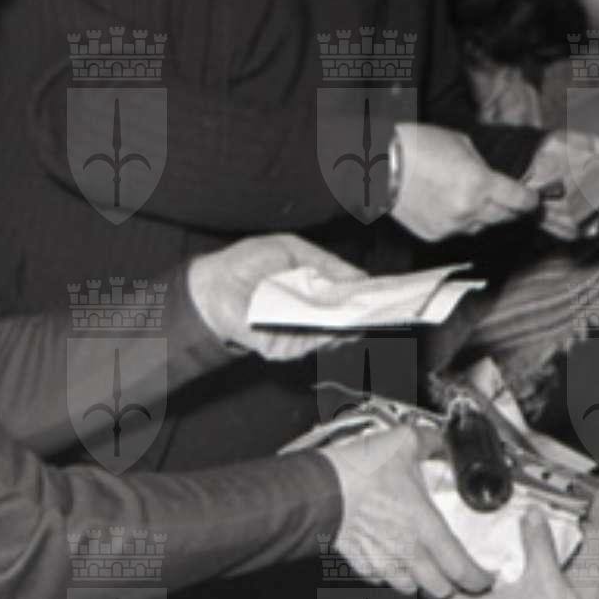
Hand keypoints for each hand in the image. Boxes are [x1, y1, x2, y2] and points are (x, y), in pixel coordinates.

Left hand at [186, 234, 366, 360]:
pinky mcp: (280, 349)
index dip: (366, 298)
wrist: (213, 285)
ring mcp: (295, 335)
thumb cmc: (247, 263)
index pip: (347, 299)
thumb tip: (360, 277)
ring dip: (341, 324)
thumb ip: (327, 263)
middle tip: (378, 306)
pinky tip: (322, 320)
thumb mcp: (293, 250)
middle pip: (344, 323)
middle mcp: (307, 317)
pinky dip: (315, 333)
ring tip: (355, 310)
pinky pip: (306, 344)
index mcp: (313, 292)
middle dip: (361, 315)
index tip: (385, 294)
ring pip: (329, 336)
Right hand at [321, 423, 494, 598]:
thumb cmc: (359, 471)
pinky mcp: (360, 563)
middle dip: (452, 586)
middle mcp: (407, 552)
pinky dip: (388, 574)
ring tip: (423, 570)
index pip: (461, 568)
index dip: (478, 579)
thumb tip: (441, 437)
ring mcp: (382, 561)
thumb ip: (429, 441)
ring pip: (410, 588)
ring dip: (420, 582)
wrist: (319, 489)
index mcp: (425, 528)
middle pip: (439, 589)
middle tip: (457, 577)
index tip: (485, 578)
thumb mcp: (402, 443)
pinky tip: (390, 559)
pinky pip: (380, 578)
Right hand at [391, 124, 539, 241]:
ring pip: (482, 227)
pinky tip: (450, 206)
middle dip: (512, 209)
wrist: (379, 165)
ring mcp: (452, 227)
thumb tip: (496, 181)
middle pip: (505, 218)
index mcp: (480, 184)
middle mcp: (469, 211)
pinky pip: (459, 232)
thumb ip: (484, 167)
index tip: (533, 198)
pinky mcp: (435, 236)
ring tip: (476, 200)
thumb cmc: (419, 146)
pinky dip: (460, 221)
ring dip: (485, 216)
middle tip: (513, 201)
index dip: (530, 200)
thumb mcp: (462, 145)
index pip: (519, 201)